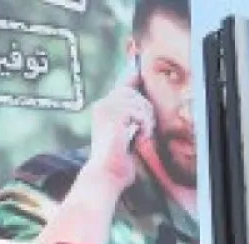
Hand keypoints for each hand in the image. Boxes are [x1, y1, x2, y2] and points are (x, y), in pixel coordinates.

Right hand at [84, 69, 154, 192]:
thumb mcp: (127, 136)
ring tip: (141, 135)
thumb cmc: (117, 162)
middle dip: (145, 109)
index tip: (139, 64)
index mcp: (103, 109)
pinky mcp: (113, 116)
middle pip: (134, 92)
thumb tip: (146, 109)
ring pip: (139, 102)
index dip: (134, 74)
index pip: (123, 85)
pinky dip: (144, 125)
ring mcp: (106, 109)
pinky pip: (139, 111)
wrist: (106, 175)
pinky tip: (139, 137)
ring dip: (146, 120)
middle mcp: (102, 106)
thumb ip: (133, 120)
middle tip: (145, 129)